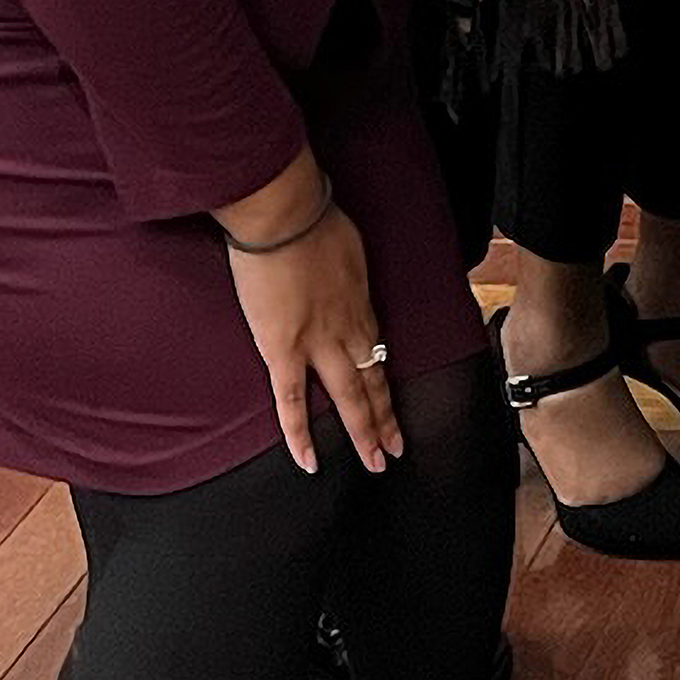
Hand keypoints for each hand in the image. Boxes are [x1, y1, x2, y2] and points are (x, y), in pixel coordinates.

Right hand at [221, 193, 397, 472]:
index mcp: (361, 304)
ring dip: (364, 432)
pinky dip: (301, 435)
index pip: (377, 351)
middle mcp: (348, 329)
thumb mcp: (345, 247)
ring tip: (376, 463)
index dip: (385, 380)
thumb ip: (344, 271)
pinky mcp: (283, 350)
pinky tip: (310, 462)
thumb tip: (339, 276)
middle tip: (396, 449)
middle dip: (385, 419)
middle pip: (372, 381)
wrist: (285, 216)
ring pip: (348, 397)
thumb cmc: (312, 220)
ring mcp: (318, 343)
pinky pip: (292, 402)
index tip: (392, 402)